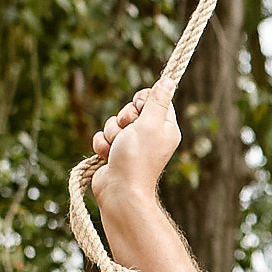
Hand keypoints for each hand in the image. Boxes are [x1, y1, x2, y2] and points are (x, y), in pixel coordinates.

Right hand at [89, 86, 180, 208]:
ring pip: (114, 122)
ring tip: (118, 149)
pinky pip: (102, 137)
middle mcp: (150, 135)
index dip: (143, 100)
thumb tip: (169, 80)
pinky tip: (109, 157)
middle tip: (128, 131)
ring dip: (112, 134)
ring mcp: (131, 145)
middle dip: (124, 118)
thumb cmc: (137, 157)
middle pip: (131, 109)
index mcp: (165, 127)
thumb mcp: (150, 123)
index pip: (155, 99)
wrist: (119, 191)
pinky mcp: (115, 153)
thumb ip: (157, 101)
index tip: (139, 107)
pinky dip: (103, 146)